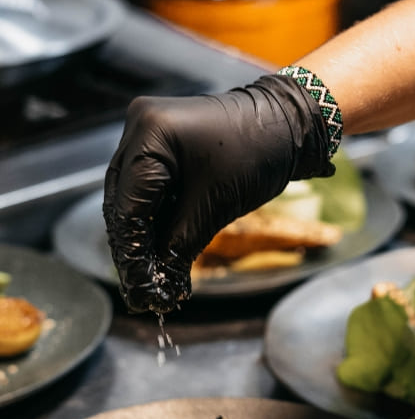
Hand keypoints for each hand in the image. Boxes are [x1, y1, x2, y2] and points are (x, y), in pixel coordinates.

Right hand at [103, 74, 333, 313]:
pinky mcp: (161, 145)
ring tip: (152, 282)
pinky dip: (156, 221)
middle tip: (143, 294)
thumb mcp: (215, 205)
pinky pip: (149, 189)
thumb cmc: (259, 153)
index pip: (128, 206)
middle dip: (134, 250)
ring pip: (133, 198)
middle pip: (123, 202)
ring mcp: (148, 134)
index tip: (140, 292)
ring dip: (144, 239)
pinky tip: (161, 253)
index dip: (133, 255)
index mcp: (150, 133)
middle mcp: (139, 127)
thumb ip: (179, 246)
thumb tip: (159, 286)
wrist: (288, 124)